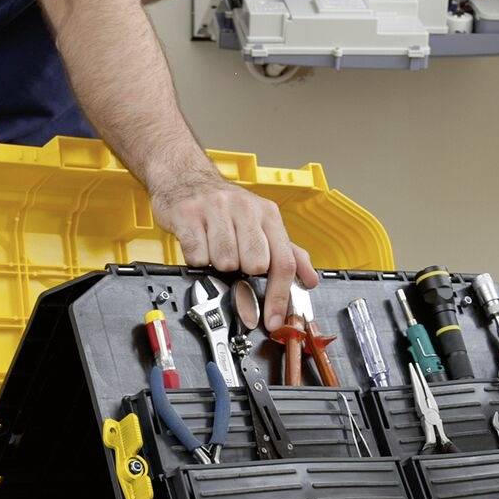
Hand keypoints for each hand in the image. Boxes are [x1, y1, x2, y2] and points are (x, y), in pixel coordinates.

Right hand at [150, 173, 318, 329]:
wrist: (187, 178)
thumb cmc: (226, 207)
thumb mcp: (262, 222)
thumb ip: (288, 252)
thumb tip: (310, 279)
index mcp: (268, 215)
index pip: (283, 262)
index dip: (279, 296)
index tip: (272, 319)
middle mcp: (245, 208)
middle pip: (255, 264)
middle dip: (243, 270)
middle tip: (235, 260)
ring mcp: (216, 209)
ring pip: (225, 261)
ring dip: (218, 264)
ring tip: (215, 249)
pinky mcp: (188, 214)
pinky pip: (197, 255)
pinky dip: (197, 259)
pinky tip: (199, 245)